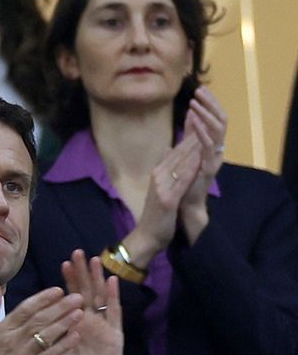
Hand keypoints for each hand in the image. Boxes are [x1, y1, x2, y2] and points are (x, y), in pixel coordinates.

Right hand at [0, 283, 81, 354]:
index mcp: (3, 328)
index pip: (25, 309)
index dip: (42, 299)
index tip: (58, 290)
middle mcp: (14, 339)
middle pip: (39, 320)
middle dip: (59, 307)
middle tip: (77, 296)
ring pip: (46, 336)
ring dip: (64, 323)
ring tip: (80, 312)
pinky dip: (63, 345)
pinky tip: (76, 336)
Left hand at [49, 250, 133, 354]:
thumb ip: (40, 343)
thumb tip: (22, 331)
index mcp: (73, 326)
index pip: (68, 299)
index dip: (67, 282)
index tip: (62, 263)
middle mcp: (89, 322)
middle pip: (84, 292)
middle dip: (81, 273)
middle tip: (77, 252)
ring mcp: (102, 327)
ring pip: (100, 297)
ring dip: (97, 279)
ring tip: (93, 259)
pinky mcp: (114, 335)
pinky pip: (114, 313)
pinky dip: (114, 297)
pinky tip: (113, 281)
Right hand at [122, 133, 201, 264]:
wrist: (147, 236)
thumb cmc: (156, 214)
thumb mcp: (160, 187)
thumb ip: (165, 168)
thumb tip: (169, 150)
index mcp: (158, 172)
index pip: (176, 150)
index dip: (190, 135)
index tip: (202, 121)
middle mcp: (158, 176)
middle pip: (179, 153)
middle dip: (194, 135)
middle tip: (207, 119)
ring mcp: (162, 187)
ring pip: (181, 164)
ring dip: (194, 148)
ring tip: (208, 133)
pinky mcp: (167, 199)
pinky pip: (182, 181)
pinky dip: (192, 169)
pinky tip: (201, 160)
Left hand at [178, 85, 226, 242]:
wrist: (184, 205)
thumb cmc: (184, 180)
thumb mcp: (185, 153)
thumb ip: (188, 136)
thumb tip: (188, 116)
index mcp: (209, 145)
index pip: (213, 119)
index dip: (208, 104)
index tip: (200, 89)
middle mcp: (215, 150)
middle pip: (219, 120)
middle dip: (210, 104)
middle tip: (200, 90)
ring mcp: (213, 159)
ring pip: (217, 131)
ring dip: (205, 115)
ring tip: (196, 103)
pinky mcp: (207, 168)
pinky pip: (208, 148)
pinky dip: (202, 134)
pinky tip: (195, 124)